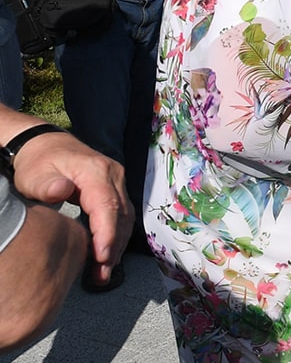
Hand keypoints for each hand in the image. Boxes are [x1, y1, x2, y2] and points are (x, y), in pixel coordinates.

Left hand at [8, 128, 130, 286]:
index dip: (107, 233)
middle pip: (121, 215)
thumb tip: (62, 190)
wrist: (47, 145)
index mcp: (95, 171)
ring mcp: (117, 182)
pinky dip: (117, 236)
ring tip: (103, 272)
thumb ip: (47, 185)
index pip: (107, 206)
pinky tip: (106, 255)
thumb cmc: (39, 162)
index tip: (101, 257)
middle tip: (101, 275)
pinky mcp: (115, 189)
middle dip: (114, 246)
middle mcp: (113, 175)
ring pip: (126, 217)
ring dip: (117, 245)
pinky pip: (122, 215)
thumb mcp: (35, 173)